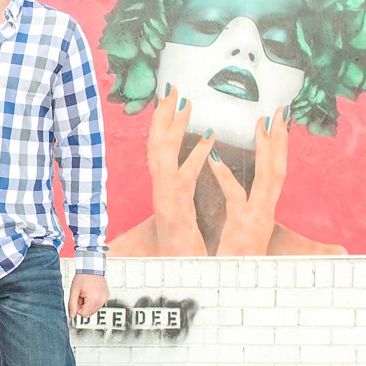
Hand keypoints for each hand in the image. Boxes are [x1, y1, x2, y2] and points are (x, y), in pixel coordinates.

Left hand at [67, 273, 108, 318]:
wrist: (92, 268)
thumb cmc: (83, 277)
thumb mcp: (74, 291)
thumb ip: (72, 305)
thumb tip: (71, 316)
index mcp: (94, 300)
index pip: (84, 315)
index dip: (78, 309)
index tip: (77, 300)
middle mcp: (102, 300)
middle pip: (89, 313)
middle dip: (83, 306)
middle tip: (81, 295)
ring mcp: (105, 298)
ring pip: (94, 309)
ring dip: (88, 303)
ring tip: (86, 293)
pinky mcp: (106, 296)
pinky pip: (98, 304)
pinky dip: (94, 300)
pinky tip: (91, 292)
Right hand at [147, 85, 215, 255]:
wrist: (181, 277)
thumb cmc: (184, 251)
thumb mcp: (185, 216)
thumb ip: (183, 193)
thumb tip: (184, 175)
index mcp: (167, 189)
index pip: (162, 150)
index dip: (165, 124)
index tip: (172, 99)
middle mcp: (162, 191)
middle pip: (157, 145)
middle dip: (163, 116)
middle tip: (171, 88)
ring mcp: (166, 200)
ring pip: (162, 155)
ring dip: (172, 127)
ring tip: (183, 102)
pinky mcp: (175, 211)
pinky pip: (183, 179)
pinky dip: (194, 157)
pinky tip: (209, 139)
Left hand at [209, 107, 288, 256]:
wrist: (238, 288)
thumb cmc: (238, 261)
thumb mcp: (244, 232)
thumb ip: (246, 210)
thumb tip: (245, 193)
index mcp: (264, 210)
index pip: (275, 172)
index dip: (278, 147)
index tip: (277, 122)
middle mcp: (265, 211)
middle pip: (279, 169)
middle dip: (280, 139)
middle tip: (278, 112)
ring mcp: (256, 218)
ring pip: (268, 179)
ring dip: (267, 150)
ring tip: (261, 125)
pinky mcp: (241, 227)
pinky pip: (236, 197)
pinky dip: (227, 176)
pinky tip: (216, 156)